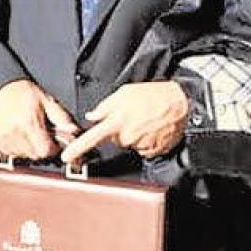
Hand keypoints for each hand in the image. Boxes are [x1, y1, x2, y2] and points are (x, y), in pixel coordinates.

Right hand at [0, 79, 78, 159]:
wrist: (1, 88)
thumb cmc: (24, 93)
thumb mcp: (48, 101)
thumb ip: (62, 118)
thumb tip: (74, 132)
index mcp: (29, 122)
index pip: (45, 151)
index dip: (53, 148)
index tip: (54, 141)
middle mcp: (14, 132)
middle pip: (36, 156)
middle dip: (42, 148)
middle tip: (42, 134)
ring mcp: (3, 138)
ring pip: (24, 156)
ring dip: (31, 149)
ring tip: (30, 132)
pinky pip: (13, 154)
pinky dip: (19, 148)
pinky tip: (20, 135)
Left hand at [60, 81, 188, 164]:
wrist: (182, 102)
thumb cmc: (155, 95)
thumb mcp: (125, 92)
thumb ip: (105, 106)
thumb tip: (93, 115)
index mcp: (117, 120)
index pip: (92, 137)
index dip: (78, 148)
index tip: (67, 157)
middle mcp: (127, 136)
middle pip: (114, 140)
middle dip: (119, 130)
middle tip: (133, 116)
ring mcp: (140, 145)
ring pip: (129, 144)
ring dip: (134, 134)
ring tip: (146, 120)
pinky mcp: (152, 151)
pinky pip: (143, 149)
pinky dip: (146, 141)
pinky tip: (153, 129)